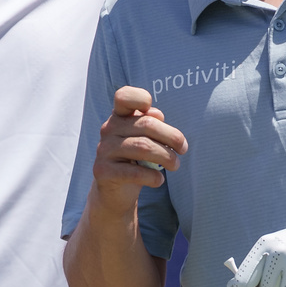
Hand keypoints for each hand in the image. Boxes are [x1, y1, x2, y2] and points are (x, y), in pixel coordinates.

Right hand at [90, 86, 187, 214]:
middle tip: (183, 149)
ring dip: (166, 157)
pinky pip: (134, 172)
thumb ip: (151, 123)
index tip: (159, 116)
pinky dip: (153, 177)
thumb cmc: (135, 159)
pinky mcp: (102, 170)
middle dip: (171, 137)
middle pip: (146, 124)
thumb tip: (157, 115)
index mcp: (119, 116)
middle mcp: (108, 128)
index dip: (140, 98)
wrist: (115, 190)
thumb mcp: (144, 138)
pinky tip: (159, 180)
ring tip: (175, 165)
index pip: (123, 96)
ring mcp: (103, 149)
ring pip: (143, 147)